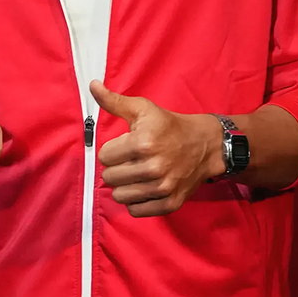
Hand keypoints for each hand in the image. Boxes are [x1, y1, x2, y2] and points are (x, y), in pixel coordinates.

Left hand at [90, 79, 222, 217]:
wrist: (205, 145)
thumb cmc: (169, 125)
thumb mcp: (142, 108)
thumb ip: (114, 101)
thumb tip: (92, 85)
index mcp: (143, 143)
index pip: (104, 156)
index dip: (111, 150)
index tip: (123, 147)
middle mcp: (153, 168)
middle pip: (110, 177)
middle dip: (116, 168)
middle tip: (128, 161)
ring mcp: (163, 188)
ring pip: (120, 196)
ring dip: (123, 186)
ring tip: (134, 175)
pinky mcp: (171, 203)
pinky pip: (136, 211)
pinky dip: (135, 202)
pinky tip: (142, 188)